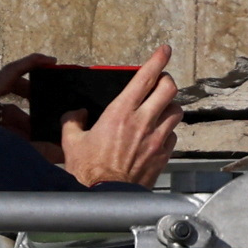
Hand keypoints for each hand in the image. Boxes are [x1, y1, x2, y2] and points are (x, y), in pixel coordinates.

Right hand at [61, 51, 180, 189]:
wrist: (105, 197)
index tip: (164, 50)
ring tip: (161, 108)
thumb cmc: (89, 172)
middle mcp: (143, 122)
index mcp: (120, 112)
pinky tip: (158, 134)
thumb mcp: (71, 142)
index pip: (146, 77)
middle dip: (166, 80)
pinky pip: (174, 135)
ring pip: (176, 111)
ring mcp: (156, 139)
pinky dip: (168, 131)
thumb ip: (73, 122)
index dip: (158, 59)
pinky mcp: (163, 156)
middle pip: (169, 89)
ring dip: (170, 106)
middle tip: (160, 81)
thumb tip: (75, 114)